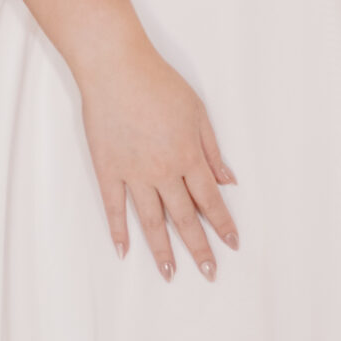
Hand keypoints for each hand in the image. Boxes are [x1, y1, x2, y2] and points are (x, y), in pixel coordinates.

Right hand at [76, 39, 238, 280]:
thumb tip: (228, 180)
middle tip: (209, 273)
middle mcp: (163, 171)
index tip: (233, 244)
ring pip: (151, 221)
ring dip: (163, 250)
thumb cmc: (158, 83)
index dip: (223, 224)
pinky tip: (123, 251)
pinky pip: (114, 207)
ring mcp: (133, 174)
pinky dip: (118, 231)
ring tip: (170, 273)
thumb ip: (212, 149)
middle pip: (184, 219)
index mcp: (188, 156)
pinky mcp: (107, 169)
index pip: (211, 200)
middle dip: (199, 248)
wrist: (115, 67)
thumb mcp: (197, 111)